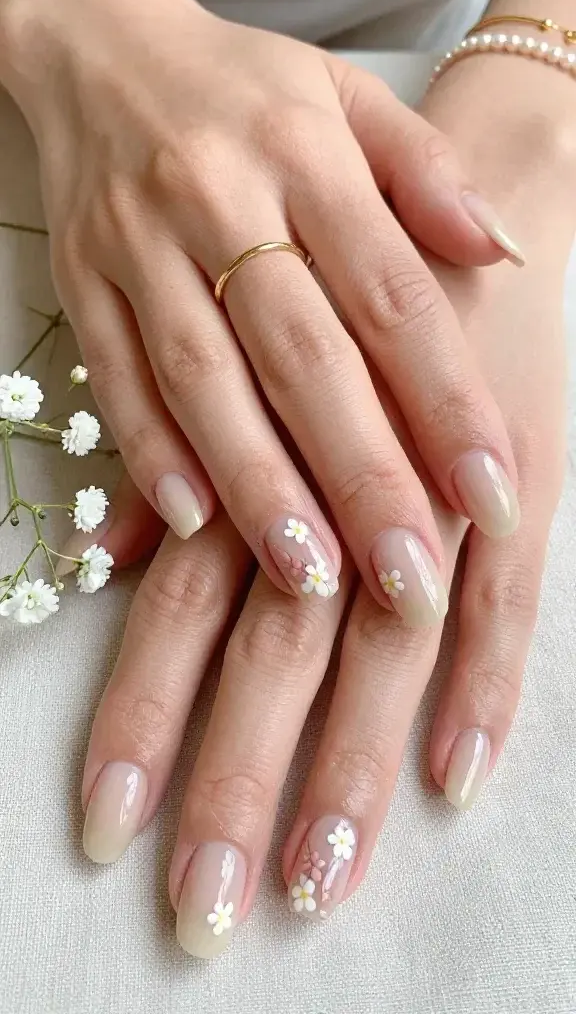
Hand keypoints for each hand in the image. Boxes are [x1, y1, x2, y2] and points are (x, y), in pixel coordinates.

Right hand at [0, 0, 522, 623]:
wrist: (101, 51)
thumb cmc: (247, 90)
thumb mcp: (349, 99)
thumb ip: (428, 174)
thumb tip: (499, 256)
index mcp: (307, 155)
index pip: (393, 296)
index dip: (447, 403)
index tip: (491, 495)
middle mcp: (220, 201)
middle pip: (302, 358)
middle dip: (361, 477)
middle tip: (409, 578)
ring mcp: (140, 247)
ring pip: (205, 382)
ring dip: (258, 487)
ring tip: (309, 579)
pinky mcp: (83, 284)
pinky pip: (116, 377)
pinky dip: (151, 454)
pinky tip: (191, 525)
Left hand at [78, 235, 564, 953]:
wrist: (458, 206)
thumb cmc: (329, 300)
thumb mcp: (234, 364)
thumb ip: (170, 467)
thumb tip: (107, 558)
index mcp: (255, 462)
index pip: (181, 616)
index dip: (143, 719)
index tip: (107, 825)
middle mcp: (333, 490)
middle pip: (270, 657)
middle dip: (234, 784)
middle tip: (204, 909)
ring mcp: (435, 495)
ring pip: (380, 652)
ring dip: (348, 771)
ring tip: (318, 882)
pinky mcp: (520, 490)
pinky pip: (508, 607)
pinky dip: (485, 693)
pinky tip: (456, 779)